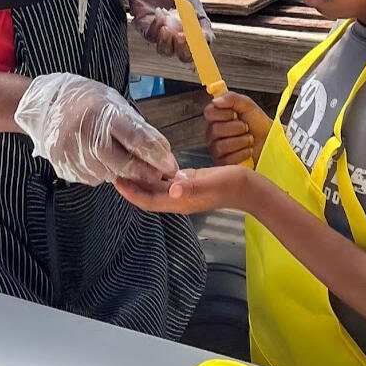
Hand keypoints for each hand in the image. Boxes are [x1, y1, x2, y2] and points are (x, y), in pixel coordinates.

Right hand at [14, 71, 176, 187]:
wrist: (46, 106)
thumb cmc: (85, 101)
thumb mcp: (114, 104)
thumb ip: (138, 127)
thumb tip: (163, 150)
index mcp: (102, 114)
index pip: (135, 138)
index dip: (156, 155)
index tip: (172, 166)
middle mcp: (86, 135)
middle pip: (123, 164)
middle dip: (145, 173)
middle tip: (159, 175)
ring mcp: (73, 154)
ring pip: (110, 174)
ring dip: (124, 172)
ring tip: (122, 157)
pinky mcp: (65, 167)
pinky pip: (94, 177)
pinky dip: (104, 171)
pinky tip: (101, 158)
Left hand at [115, 165, 254, 214]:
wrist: (248, 188)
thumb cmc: (230, 185)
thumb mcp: (210, 184)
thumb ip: (191, 187)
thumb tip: (172, 190)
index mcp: (179, 201)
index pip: (148, 201)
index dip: (131, 193)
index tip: (117, 181)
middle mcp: (178, 199)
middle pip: (148, 196)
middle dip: (132, 186)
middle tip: (116, 170)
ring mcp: (184, 192)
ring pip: (156, 188)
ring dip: (142, 180)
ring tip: (128, 165)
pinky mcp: (190, 183)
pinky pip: (167, 181)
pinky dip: (156, 174)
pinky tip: (151, 163)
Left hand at [118, 0, 211, 62]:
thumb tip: (191, 11)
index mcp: (194, 19)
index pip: (203, 39)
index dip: (203, 42)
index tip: (201, 36)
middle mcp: (180, 28)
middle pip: (186, 53)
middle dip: (186, 50)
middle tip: (182, 37)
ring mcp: (163, 30)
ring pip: (168, 51)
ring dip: (168, 44)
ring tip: (167, 28)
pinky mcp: (146, 26)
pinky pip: (151, 37)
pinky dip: (155, 30)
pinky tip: (158, 15)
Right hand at [205, 92, 270, 166]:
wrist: (270, 140)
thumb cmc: (258, 124)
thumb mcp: (248, 105)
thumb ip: (232, 98)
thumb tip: (216, 100)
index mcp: (217, 118)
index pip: (208, 113)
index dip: (223, 113)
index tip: (235, 114)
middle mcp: (213, 134)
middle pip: (215, 130)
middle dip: (236, 128)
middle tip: (246, 128)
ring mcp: (217, 150)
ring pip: (221, 146)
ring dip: (241, 141)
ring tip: (249, 139)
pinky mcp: (224, 163)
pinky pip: (228, 159)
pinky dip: (243, 153)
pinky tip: (248, 150)